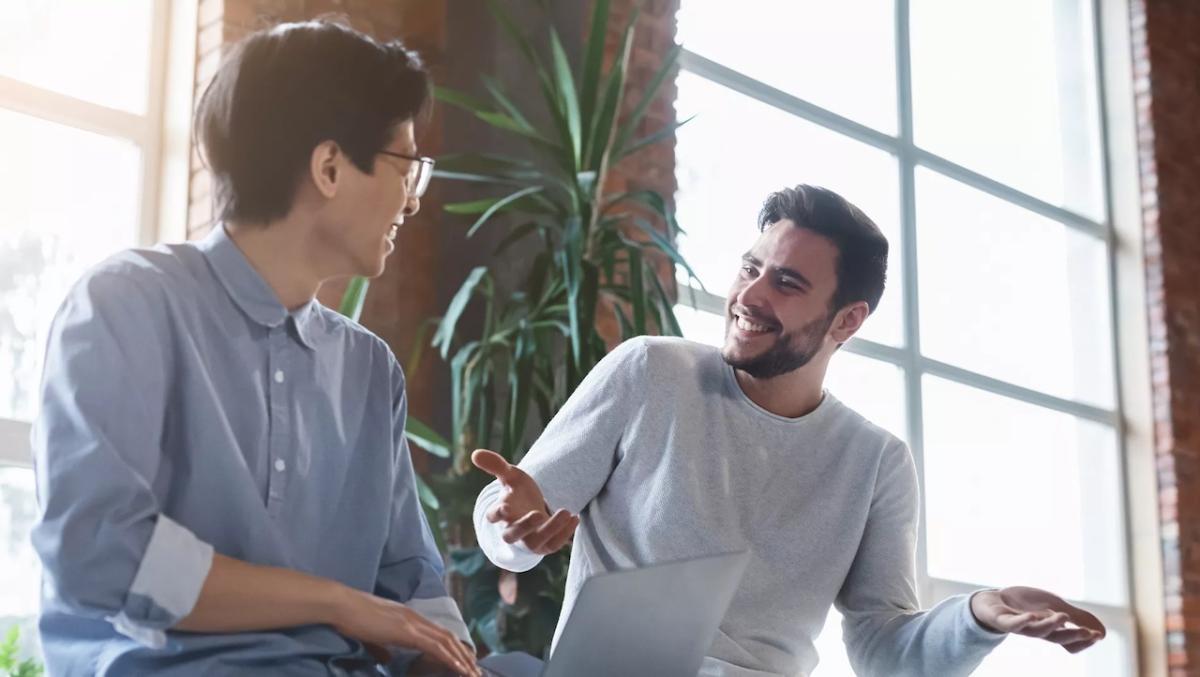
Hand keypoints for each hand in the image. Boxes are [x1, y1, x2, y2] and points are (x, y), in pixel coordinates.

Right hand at [331, 587, 479, 676]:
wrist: (342, 605)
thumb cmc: (352, 619)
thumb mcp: (372, 635)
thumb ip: (382, 647)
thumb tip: (387, 658)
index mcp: (409, 618)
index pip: (438, 633)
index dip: (453, 647)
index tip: (464, 662)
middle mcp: (416, 618)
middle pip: (448, 637)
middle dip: (463, 655)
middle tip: (476, 671)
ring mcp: (413, 623)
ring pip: (446, 641)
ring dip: (461, 659)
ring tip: (472, 673)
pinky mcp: (407, 631)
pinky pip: (435, 646)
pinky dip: (449, 657)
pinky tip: (458, 668)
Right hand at [472, 449, 578, 554]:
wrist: (533, 510)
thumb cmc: (518, 492)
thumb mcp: (510, 476)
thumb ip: (496, 465)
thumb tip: (475, 453)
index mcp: (501, 512)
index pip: (493, 517)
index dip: (497, 514)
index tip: (504, 506)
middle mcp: (512, 530)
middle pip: (512, 535)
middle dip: (524, 526)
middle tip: (538, 514)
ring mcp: (529, 540)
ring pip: (536, 542)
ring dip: (551, 529)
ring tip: (566, 512)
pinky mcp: (545, 546)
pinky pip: (554, 545)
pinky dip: (565, 534)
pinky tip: (575, 518)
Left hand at [970, 586, 1105, 653]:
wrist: (994, 600)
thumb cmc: (1027, 606)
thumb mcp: (1056, 607)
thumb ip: (1078, 618)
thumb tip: (1104, 634)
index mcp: (1051, 630)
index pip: (1070, 643)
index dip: (1084, 641)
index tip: (1098, 634)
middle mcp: (1037, 631)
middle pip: (1058, 638)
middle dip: (1074, 636)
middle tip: (1089, 632)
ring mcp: (1020, 626)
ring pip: (1037, 631)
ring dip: (1051, 625)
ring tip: (1062, 615)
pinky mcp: (1003, 619)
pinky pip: (1012, 624)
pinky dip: (1022, 621)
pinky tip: (1032, 616)